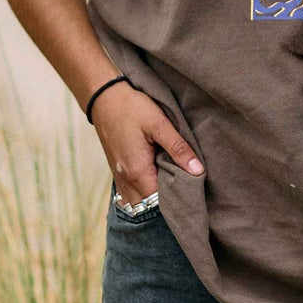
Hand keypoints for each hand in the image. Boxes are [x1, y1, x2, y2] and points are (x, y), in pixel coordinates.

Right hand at [91, 80, 202, 201]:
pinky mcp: (117, 173)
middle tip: (185, 187)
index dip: (178, 198)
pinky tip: (157, 179)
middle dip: (168, 200)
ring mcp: (119, 178)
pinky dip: (145, 192)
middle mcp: (126, 180)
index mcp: (138, 172)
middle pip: (151, 205)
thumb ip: (178, 148)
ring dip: (155, 198)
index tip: (193, 190)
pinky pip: (132, 193)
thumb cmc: (131, 108)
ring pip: (140, 201)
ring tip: (172, 183)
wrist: (104, 98)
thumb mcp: (159, 124)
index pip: (161, 201)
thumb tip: (198, 171)